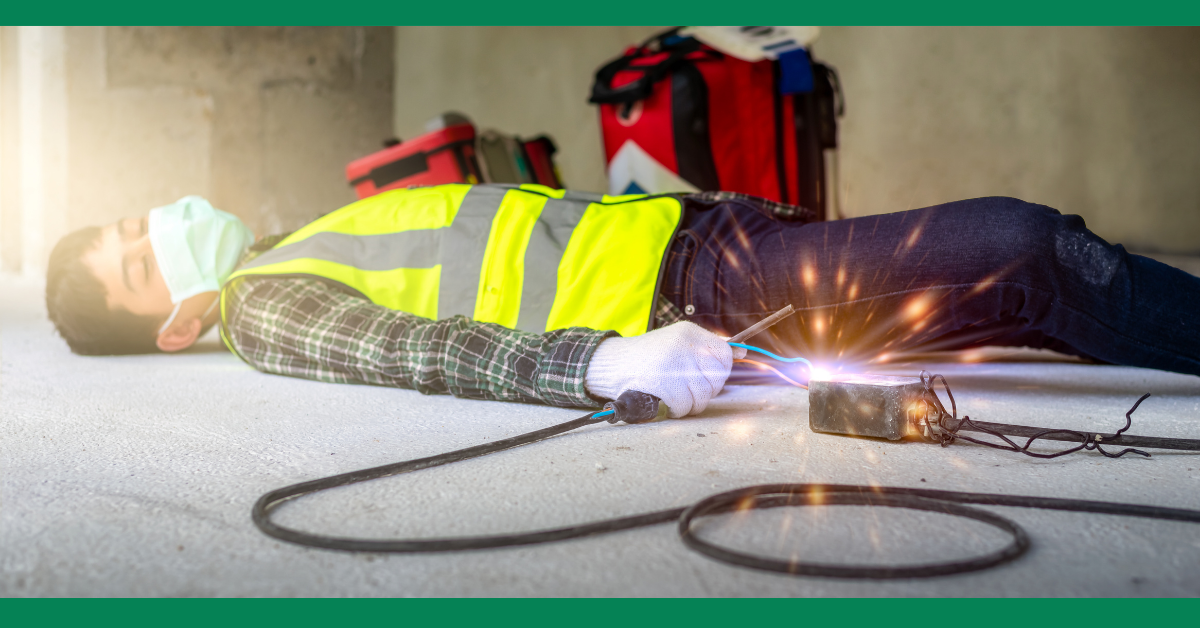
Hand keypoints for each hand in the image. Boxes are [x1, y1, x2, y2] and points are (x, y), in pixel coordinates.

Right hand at [585, 322, 742, 417]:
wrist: (612, 364)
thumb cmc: (649, 357)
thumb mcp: (678, 343)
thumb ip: (706, 349)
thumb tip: (741, 352)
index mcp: (689, 332)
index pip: (724, 354)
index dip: (720, 373)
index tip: (708, 379)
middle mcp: (684, 344)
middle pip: (716, 378)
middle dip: (706, 392)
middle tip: (690, 392)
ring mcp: (673, 363)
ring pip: (702, 395)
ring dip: (691, 405)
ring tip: (677, 399)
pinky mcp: (663, 382)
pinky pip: (685, 406)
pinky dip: (678, 410)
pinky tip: (668, 404)